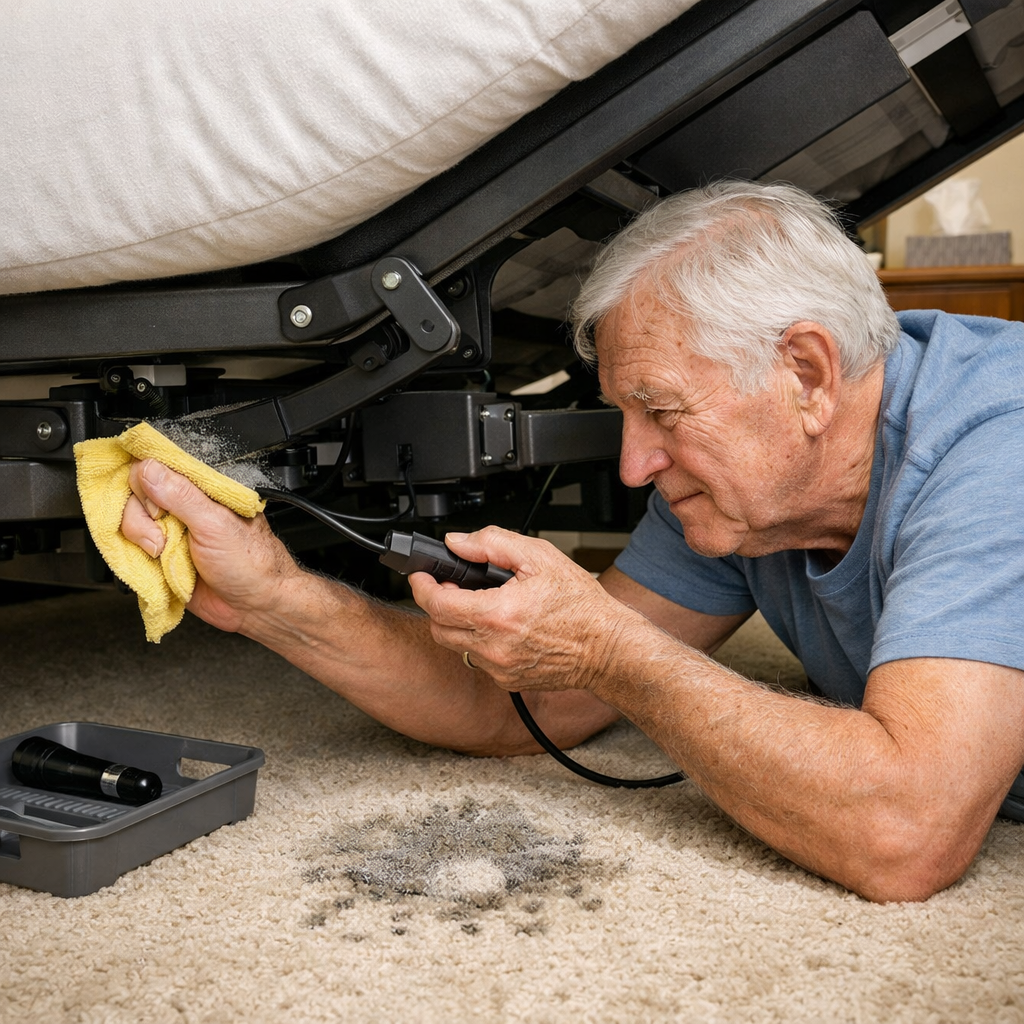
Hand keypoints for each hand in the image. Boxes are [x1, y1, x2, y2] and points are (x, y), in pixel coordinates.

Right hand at [121, 459, 302, 632]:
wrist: (253, 606)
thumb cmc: (250, 562)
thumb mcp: (215, 524)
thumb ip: (182, 496)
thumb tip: (149, 469)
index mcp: (201, 487)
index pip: (156, 465)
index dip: (145, 480)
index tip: (155, 505)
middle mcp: (182, 504)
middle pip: (133, 492)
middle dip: (141, 517)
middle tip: (162, 536)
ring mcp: (169, 529)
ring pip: (128, 520)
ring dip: (140, 539)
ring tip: (163, 553)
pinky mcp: (160, 554)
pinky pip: (129, 547)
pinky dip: (134, 555)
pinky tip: (155, 563)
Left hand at [408, 526, 637, 692]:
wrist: (607, 648)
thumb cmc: (581, 605)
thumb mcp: (540, 557)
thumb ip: (492, 543)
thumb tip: (458, 543)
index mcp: (498, 614)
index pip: (437, 603)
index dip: (422, 586)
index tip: (420, 576)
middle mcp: (494, 646)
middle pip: (438, 627)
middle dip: (437, 605)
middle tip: (453, 588)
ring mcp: (499, 668)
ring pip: (456, 646)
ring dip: (458, 624)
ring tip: (481, 606)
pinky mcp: (508, 681)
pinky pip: (478, 660)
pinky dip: (480, 642)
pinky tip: (502, 628)